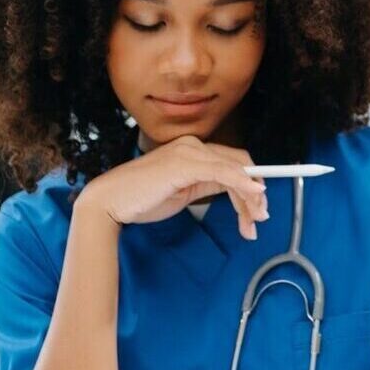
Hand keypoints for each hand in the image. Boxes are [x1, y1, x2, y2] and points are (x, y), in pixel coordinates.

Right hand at [78, 135, 268, 238]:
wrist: (109, 202)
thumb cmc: (142, 199)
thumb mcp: (185, 191)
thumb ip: (208, 185)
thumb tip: (235, 189)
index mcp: (192, 150)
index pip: (233, 162)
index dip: (252, 182)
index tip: (260, 206)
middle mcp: (193, 145)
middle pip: (240, 165)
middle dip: (255, 194)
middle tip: (261, 220)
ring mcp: (189, 151)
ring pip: (236, 170)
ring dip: (250, 198)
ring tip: (252, 224)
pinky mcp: (185, 163)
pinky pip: (224, 172)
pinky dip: (243, 183)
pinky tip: (254, 195)